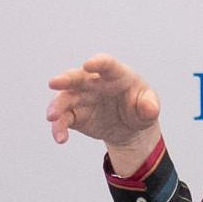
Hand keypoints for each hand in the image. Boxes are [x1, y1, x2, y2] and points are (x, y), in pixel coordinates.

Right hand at [44, 55, 165, 171]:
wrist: (129, 127)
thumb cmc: (140, 107)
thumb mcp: (149, 107)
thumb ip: (150, 106)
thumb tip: (149, 108)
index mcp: (116, 75)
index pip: (107, 64)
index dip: (98, 63)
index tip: (89, 65)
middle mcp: (94, 82)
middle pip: (77, 77)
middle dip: (65, 79)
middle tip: (54, 83)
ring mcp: (82, 97)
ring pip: (65, 98)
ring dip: (56, 106)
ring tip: (52, 118)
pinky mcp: (75, 115)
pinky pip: (63, 119)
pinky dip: (59, 127)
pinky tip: (60, 138)